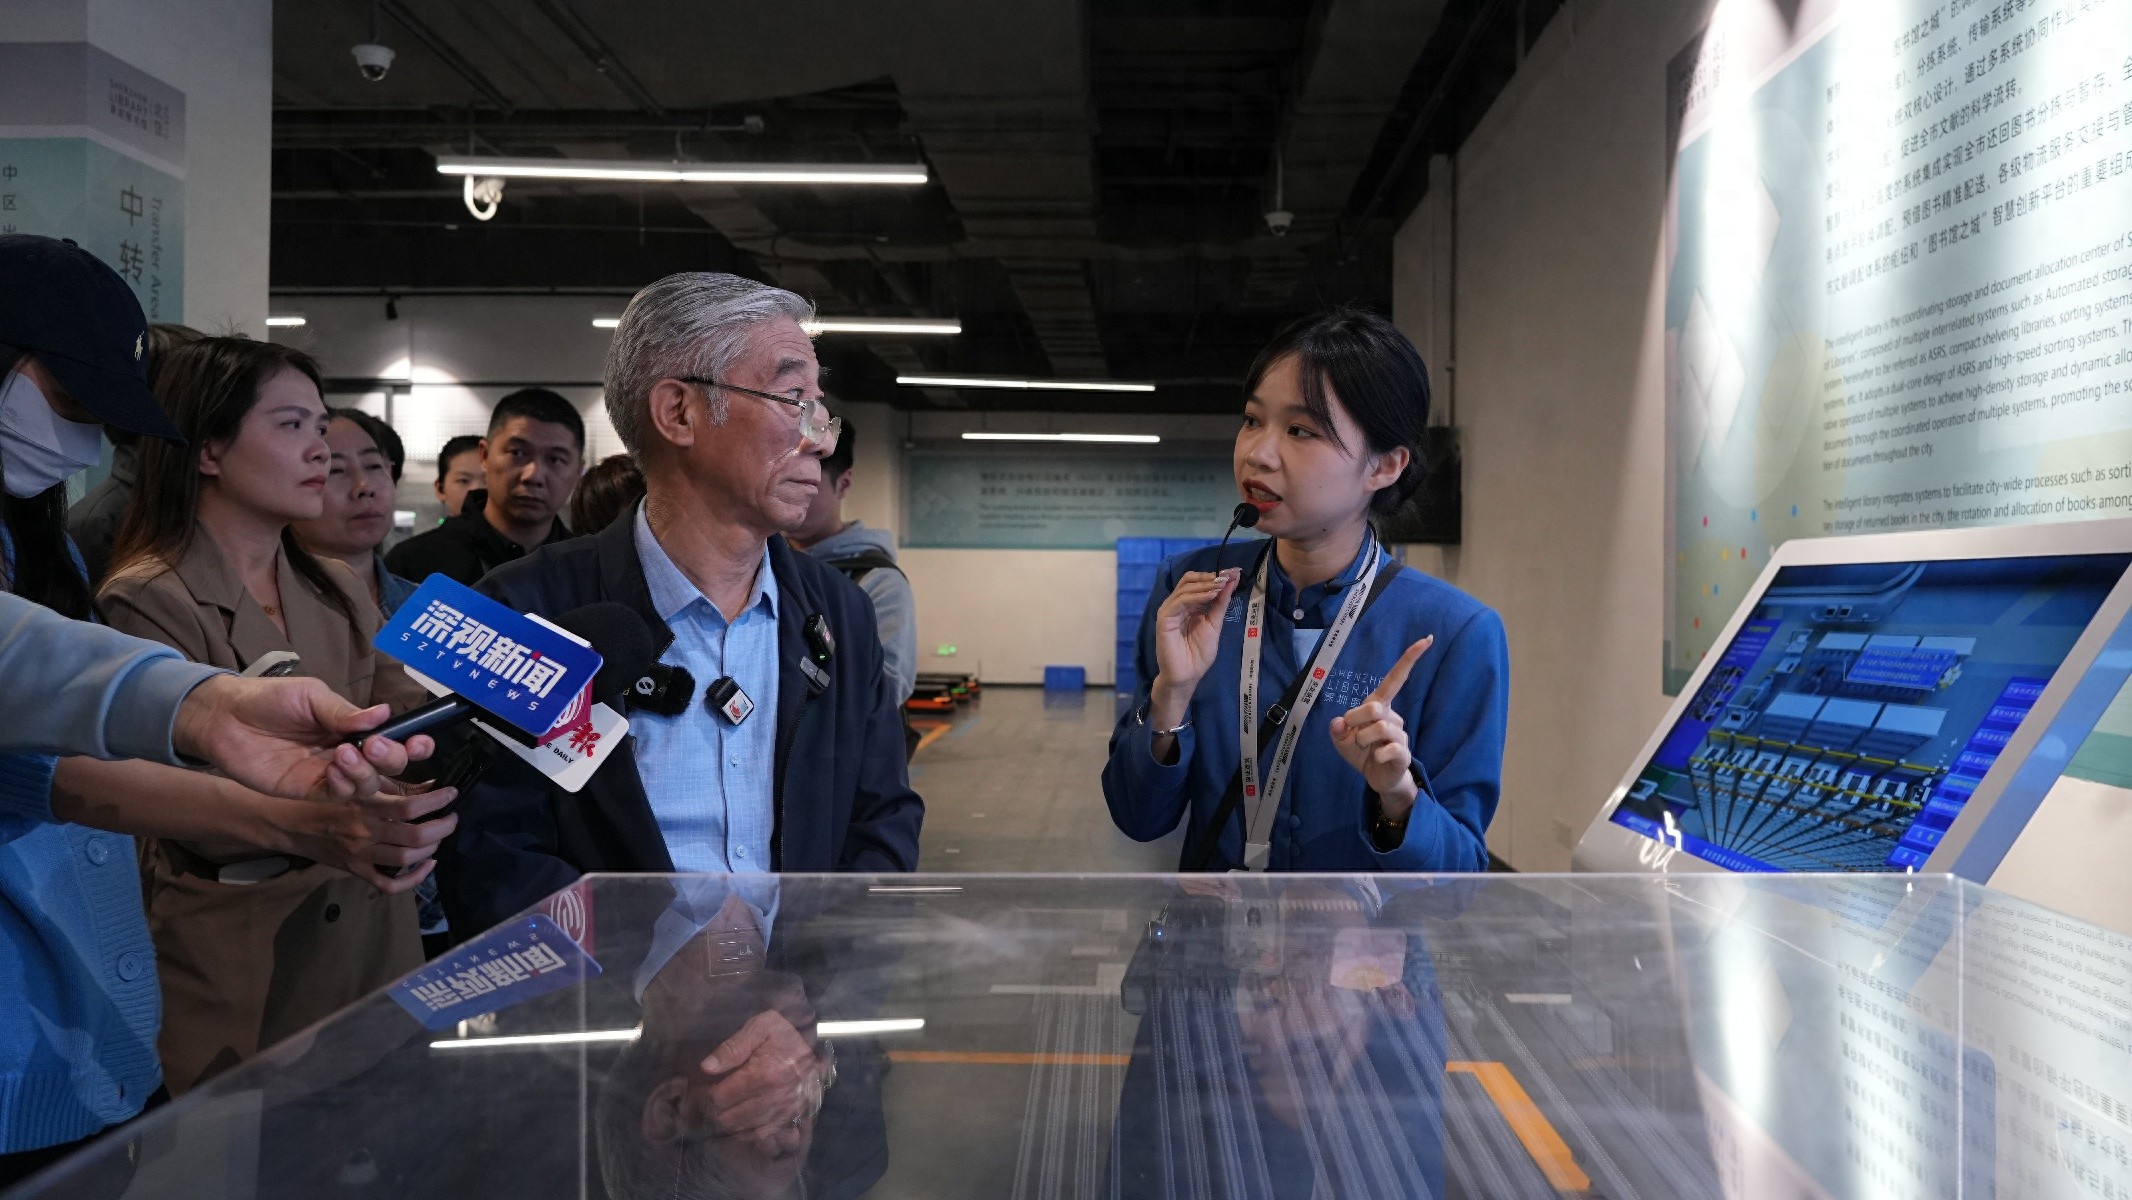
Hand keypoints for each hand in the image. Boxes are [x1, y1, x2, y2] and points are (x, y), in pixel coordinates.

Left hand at [174, 674, 434, 801]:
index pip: (394, 740)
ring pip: (366, 784)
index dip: (412, 744)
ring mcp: (329, 773)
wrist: (226, 717)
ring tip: (345, 753)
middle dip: (391, 758)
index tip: (419, 741)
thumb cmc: (268, 700)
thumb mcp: (311, 696)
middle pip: (388, 766)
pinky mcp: (308, 789)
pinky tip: (332, 768)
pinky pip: (338, 795)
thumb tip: (383, 715)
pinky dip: (343, 784)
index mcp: (354, 727)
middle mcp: (347, 751)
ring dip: (365, 772)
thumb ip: (345, 711)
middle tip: (375, 746)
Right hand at [277, 783, 458, 893]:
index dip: (437, 801)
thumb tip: (429, 785)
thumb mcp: (356, 783)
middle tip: (451, 817)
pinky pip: (389, 884)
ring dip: (432, 849)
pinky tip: (427, 864)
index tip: (451, 793)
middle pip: (415, 837)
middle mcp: (364, 830)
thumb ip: (389, 784)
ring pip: (406, 859)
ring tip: (439, 836)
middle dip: (442, 827)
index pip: (409, 807)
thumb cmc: (327, 797)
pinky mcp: (356, 870)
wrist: (290, 823)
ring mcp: (360, 853)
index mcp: (364, 804)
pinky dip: (414, 878)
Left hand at [696, 1010, 826, 1153]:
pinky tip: (737, 1124)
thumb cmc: (783, 1034)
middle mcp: (774, 1097)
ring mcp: (784, 1110)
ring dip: (726, 1124)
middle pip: (729, 1117)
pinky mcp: (790, 1117)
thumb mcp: (759, 1028)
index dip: (702, 1098)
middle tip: (702, 1105)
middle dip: (711, 1113)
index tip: (696, 1093)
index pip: (720, 1097)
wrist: (814, 1044)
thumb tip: (706, 1068)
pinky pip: (762, 1134)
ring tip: (716, 1113)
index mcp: (763, 1074)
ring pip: (743, 1129)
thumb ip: (732, 1047)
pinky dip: (745, 1133)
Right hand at [1148, 568, 1241, 723]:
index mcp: (1189, 605)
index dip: (1215, 576)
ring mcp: (1169, 610)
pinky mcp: (1164, 618)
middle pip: (1190, 580)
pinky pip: (1180, 601)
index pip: (1199, 583)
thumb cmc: (1199, 654)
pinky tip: (1211, 595)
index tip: (1234, 572)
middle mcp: (1177, 605)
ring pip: (1185, 588)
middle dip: (1210, 576)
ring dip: (1205, 585)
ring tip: (1222, 584)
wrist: (1187, 675)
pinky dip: (1196, 596)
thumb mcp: (1214, 624)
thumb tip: (1231, 582)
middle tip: (1228, 576)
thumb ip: (1220, 604)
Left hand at [1329, 636, 1433, 819]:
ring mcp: (1400, 735)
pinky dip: (1376, 754)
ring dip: (1361, 740)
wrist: (1378, 779)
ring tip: (1363, 749)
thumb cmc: (1362, 754)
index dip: (1409, 659)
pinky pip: (1389, 748)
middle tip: (1351, 733)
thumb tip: (1338, 723)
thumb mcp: (1342, 741)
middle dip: (1355, 719)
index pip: (1395, 678)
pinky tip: (1376, 758)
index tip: (1426, 639)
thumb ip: (1337, 730)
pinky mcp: (1403, 754)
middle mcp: (1393, 717)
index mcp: (1380, 706)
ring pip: (1379, 728)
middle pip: (1374, 707)